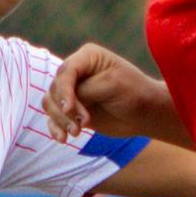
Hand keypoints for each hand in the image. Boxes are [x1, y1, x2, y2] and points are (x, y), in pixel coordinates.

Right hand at [43, 42, 171, 141]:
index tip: (69, 109)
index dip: (64, 91)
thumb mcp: (112, 85)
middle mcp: (77, 72)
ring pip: (50, 103)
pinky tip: (62, 139)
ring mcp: (73, 91)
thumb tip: (62, 104)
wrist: (146, 113)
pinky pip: (54, 118)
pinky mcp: (73, 110)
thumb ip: (85, 90)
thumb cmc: (134, 93)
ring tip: (76, 133)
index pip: (66, 72)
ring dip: (59, 120)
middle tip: (83, 124)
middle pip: (54, 88)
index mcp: (87, 57)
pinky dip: (55, 128)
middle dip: (64, 109)